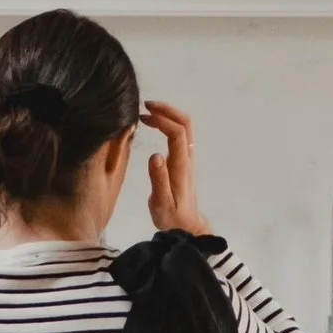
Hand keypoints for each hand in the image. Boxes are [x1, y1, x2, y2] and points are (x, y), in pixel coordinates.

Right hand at [144, 101, 210, 238]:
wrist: (187, 226)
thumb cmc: (172, 217)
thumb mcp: (161, 202)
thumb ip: (159, 179)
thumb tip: (155, 155)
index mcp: (181, 166)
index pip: (177, 133)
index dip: (163, 120)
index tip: (144, 116)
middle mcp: (187, 158)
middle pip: (186, 124)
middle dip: (168, 110)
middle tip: (146, 105)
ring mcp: (187, 158)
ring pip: (184, 127)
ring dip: (169, 114)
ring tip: (148, 112)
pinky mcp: (184, 161)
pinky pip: (180, 134)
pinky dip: (168, 123)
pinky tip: (154, 125)